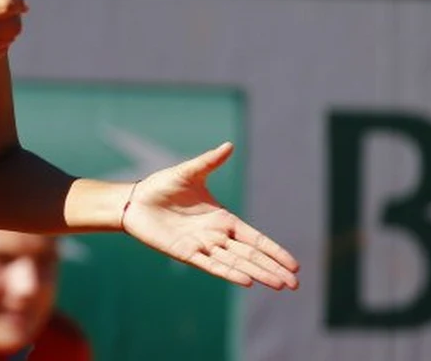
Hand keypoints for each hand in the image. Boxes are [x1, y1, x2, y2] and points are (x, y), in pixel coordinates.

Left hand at [120, 141, 299, 289]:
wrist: (135, 201)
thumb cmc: (162, 186)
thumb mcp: (189, 172)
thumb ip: (209, 161)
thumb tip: (229, 146)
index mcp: (223, 219)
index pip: (255, 239)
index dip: (274, 251)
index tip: (294, 265)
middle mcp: (217, 236)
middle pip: (251, 255)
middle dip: (273, 268)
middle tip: (295, 284)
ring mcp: (203, 246)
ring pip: (236, 263)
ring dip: (257, 273)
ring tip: (279, 285)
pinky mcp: (186, 254)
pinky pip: (212, 265)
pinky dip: (229, 273)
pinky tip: (247, 281)